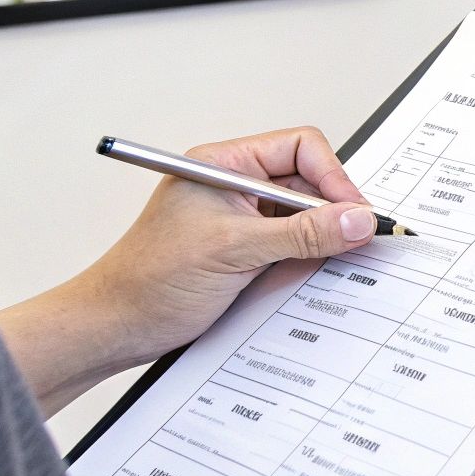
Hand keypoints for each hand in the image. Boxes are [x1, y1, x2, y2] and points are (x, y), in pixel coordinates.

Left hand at [0, 127, 378, 412]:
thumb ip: (302, 233)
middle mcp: (236, 185)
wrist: (117, 328)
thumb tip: (357, 220)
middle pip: (308, 180)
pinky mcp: (248, 249)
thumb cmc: (149, 280)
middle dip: (332, 209)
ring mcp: (243, 218)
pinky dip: (310, 257)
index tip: (352, 213)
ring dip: (321, 237)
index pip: (300, 147)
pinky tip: (312, 273)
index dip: (332, 176)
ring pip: (306, 215)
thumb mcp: (234, 250)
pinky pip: (295, 243)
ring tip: (332, 259)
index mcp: (224, 164)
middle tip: (353, 239)